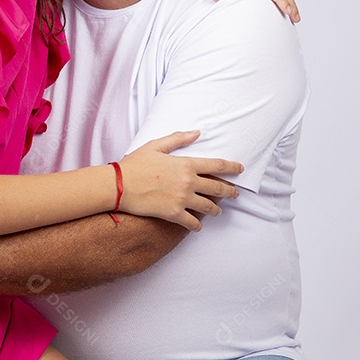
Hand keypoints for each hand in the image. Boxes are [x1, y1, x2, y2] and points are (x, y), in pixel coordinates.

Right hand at [116, 130, 243, 231]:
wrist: (118, 185)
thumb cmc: (135, 164)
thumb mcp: (156, 145)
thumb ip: (178, 138)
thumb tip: (197, 133)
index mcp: (186, 164)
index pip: (217, 165)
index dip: (232, 168)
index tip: (240, 169)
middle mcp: (188, 182)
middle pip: (218, 188)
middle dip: (230, 191)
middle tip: (235, 194)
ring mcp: (182, 199)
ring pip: (209, 207)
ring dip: (216, 209)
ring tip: (218, 210)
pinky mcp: (173, 214)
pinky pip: (192, 222)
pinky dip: (197, 225)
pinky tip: (198, 226)